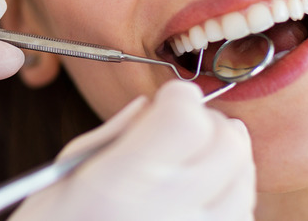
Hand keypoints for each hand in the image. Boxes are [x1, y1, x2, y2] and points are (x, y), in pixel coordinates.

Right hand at [11, 81, 255, 220]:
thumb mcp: (63, 177)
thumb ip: (113, 136)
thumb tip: (151, 106)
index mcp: (122, 184)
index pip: (187, 119)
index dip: (180, 99)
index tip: (167, 100)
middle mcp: (168, 214)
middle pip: (228, 144)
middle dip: (209, 123)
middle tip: (182, 127)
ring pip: (244, 182)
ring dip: (226, 161)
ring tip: (192, 164)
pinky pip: (241, 219)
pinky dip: (229, 201)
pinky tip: (198, 200)